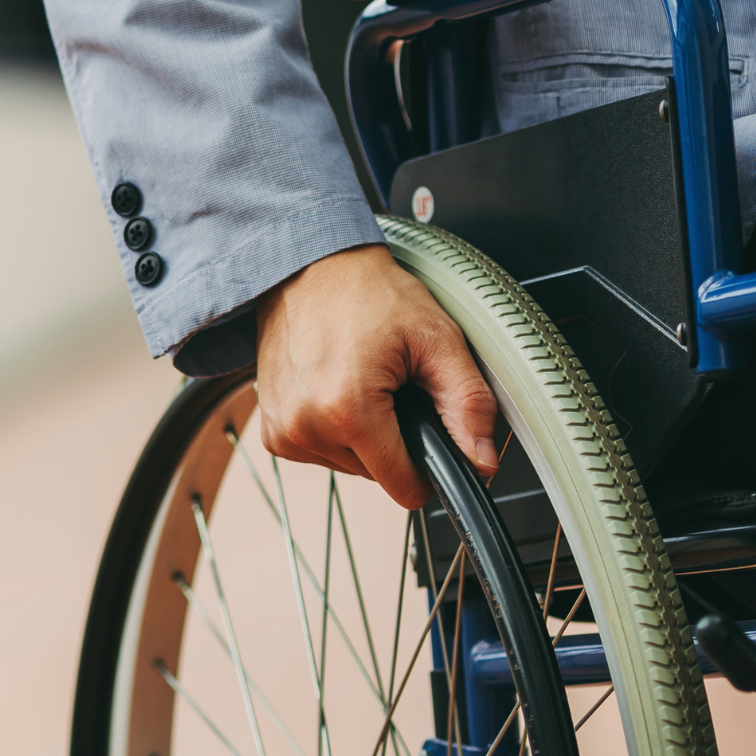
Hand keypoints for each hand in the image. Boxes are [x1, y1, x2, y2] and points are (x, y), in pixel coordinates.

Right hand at [255, 243, 500, 508]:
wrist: (309, 266)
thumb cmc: (369, 293)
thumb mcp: (437, 339)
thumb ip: (468, 405)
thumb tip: (484, 461)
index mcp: (348, 411)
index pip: (405, 489)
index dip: (428, 465)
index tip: (425, 425)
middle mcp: (307, 428)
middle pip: (378, 476)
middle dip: (393, 438)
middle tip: (389, 385)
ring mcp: (283, 431)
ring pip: (349, 466)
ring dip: (362, 435)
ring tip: (361, 380)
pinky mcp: (271, 430)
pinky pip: (320, 453)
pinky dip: (334, 430)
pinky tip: (334, 388)